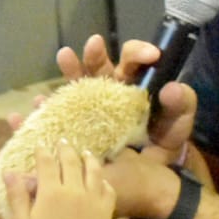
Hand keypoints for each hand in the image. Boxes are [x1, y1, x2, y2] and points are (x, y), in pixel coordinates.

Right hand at [4, 143, 114, 218]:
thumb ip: (17, 196)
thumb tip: (9, 172)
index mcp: (51, 192)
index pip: (47, 162)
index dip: (43, 151)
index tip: (40, 144)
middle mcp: (74, 190)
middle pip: (71, 160)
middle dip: (65, 148)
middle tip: (62, 141)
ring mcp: (93, 199)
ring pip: (93, 170)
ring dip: (88, 157)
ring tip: (85, 152)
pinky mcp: (106, 211)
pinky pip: (108, 189)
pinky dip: (103, 180)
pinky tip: (100, 179)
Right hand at [56, 34, 196, 161]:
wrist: (151, 174)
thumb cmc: (162, 141)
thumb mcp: (177, 123)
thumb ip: (180, 105)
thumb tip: (172, 88)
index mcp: (131, 83)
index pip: (131, 59)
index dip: (138, 52)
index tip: (151, 56)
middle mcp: (106, 90)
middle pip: (97, 66)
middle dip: (94, 55)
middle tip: (94, 45)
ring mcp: (88, 108)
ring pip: (74, 85)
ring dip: (69, 70)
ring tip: (64, 57)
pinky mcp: (74, 129)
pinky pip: (56, 117)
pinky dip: (44, 110)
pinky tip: (38, 104)